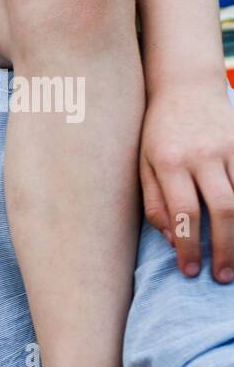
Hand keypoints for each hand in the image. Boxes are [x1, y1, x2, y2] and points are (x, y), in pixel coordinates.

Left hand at [140, 88, 233, 282]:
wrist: (185, 88)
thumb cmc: (156, 134)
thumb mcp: (142, 165)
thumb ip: (154, 203)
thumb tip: (173, 240)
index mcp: (169, 163)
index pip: (183, 213)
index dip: (189, 246)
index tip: (190, 272)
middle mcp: (203, 156)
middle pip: (222, 209)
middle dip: (224, 248)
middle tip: (221, 277)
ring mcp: (230, 149)